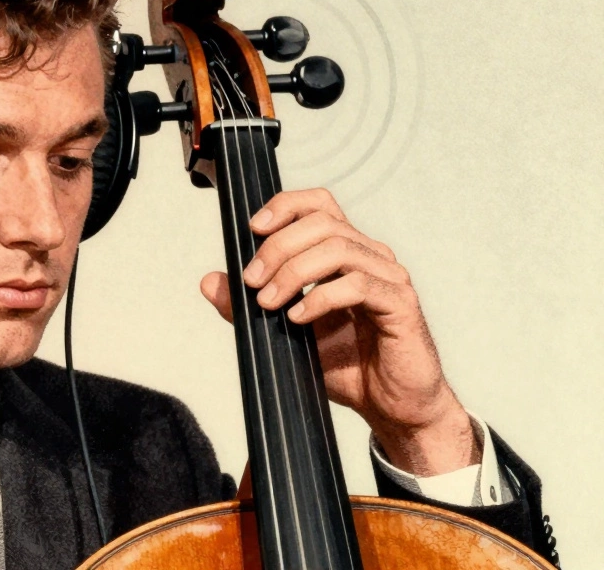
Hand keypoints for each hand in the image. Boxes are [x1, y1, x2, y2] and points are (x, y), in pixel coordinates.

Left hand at [198, 188, 478, 476]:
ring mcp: (389, 278)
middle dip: (277, 248)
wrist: (390, 404)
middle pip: (322, 223)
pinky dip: (320, 297)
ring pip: (338, 249)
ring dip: (293, 272)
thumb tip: (209, 281)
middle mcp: (371, 256)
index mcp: (347, 251)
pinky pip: (358, 286)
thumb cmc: (346, 363)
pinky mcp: (400, 304)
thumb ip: (247, 306)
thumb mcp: (284, 331)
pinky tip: (298, 317)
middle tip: (251, 281)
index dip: (286, 206)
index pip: (319, 205)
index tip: (252, 228)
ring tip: (269, 302)